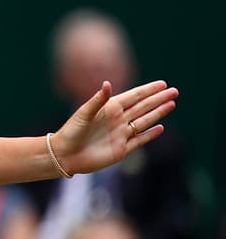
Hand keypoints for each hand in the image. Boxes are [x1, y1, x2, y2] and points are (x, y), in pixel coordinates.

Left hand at [51, 80, 176, 175]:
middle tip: (174, 91)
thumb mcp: (84, 113)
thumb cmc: (71, 132)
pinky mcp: (121, 149)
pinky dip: (150, 134)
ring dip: (158, 113)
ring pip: (144, 121)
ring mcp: (120, 135)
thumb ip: (97, 100)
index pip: (134, 97)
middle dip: (159, 99)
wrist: (65, 155)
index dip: (148, 90)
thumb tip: (107, 83)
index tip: (163, 84)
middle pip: (143, 107)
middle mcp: (117, 120)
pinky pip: (139, 140)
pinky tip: (160, 127)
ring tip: (171, 104)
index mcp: (109, 109)